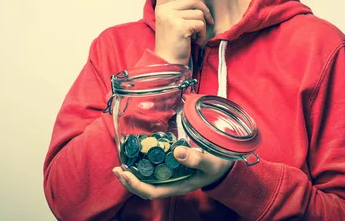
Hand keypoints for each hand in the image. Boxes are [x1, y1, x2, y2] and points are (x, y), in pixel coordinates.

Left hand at [112, 146, 232, 199]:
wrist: (226, 163)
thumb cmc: (219, 164)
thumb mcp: (210, 162)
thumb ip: (196, 158)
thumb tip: (176, 153)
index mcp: (178, 186)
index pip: (152, 192)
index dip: (136, 185)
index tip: (125, 174)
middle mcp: (172, 183)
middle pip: (145, 188)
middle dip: (129, 181)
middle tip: (117, 169)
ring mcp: (172, 176)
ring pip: (148, 180)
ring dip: (133, 174)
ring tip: (122, 164)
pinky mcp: (172, 167)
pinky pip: (154, 169)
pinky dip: (143, 165)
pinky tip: (137, 156)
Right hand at [154, 0, 213, 64]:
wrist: (167, 65)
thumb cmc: (175, 46)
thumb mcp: (177, 24)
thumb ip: (184, 10)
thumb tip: (199, 2)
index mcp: (162, 7)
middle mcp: (164, 9)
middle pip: (193, 0)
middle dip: (204, 12)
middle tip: (204, 26)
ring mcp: (169, 16)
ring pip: (198, 12)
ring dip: (202, 27)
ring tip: (193, 38)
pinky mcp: (178, 25)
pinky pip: (200, 23)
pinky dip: (202, 35)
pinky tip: (193, 42)